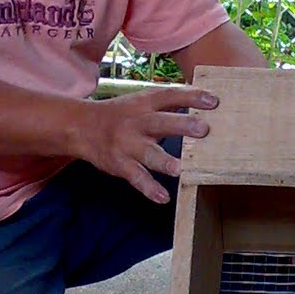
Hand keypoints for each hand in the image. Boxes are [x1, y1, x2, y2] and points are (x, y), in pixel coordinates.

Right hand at [77, 86, 217, 202]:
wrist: (81, 128)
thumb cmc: (121, 115)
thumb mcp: (140, 102)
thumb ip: (167, 103)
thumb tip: (203, 102)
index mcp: (144, 104)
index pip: (169, 95)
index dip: (191, 97)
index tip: (213, 101)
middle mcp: (137, 122)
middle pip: (161, 122)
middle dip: (182, 126)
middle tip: (203, 130)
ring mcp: (127, 145)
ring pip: (148, 154)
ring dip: (164, 161)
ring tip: (179, 170)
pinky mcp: (120, 164)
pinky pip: (136, 178)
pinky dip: (149, 188)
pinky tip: (163, 198)